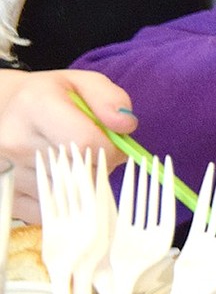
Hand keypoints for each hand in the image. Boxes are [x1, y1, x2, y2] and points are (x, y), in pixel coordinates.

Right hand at [0, 68, 136, 221]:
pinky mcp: (7, 196)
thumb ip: (110, 99)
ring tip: (76, 162)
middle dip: (100, 166)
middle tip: (97, 154)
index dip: (111, 149)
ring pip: (67, 194)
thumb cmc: (51, 97)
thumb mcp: (84, 83)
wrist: (3, 112)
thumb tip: (126, 124)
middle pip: (78, 170)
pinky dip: (65, 200)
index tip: (117, 148)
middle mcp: (15, 140)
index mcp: (35, 106)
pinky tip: (62, 179)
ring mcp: (7, 171)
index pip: (85, 141)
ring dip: (84, 184)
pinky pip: (49, 210)